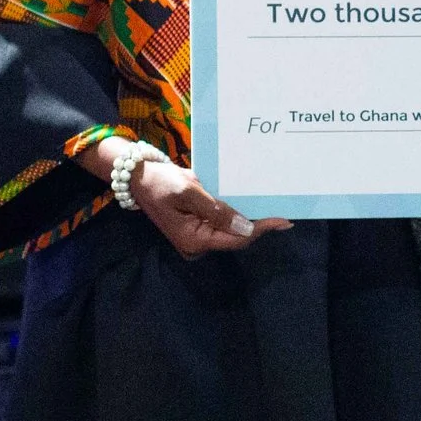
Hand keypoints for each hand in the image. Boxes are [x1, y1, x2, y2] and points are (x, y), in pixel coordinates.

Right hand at [129, 158, 286, 258]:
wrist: (137, 176)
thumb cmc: (161, 182)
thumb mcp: (189, 192)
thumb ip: (217, 211)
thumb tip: (245, 228)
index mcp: (195, 240)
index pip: (237, 239)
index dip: (261, 230)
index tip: (283, 221)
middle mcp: (196, 244)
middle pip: (235, 237)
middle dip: (256, 225)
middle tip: (280, 212)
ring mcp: (195, 237)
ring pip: (229, 231)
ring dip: (246, 219)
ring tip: (269, 206)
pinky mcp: (195, 227)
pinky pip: (220, 224)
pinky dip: (233, 214)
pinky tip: (248, 203)